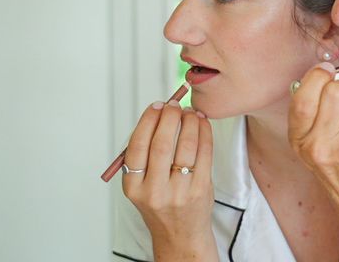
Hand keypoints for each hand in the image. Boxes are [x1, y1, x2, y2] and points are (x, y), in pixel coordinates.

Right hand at [122, 100, 217, 261]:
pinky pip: (204, 153)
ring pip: (186, 146)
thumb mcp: (142, 186)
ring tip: (189, 112)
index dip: (147, 121)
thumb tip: (160, 114)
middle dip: (169, 117)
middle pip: (162, 144)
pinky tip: (202, 123)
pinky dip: (204, 132)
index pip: (137, 146)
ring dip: (189, 122)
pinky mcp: (200, 189)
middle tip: (174, 104)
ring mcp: (179, 191)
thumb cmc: (162, 204)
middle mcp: (154, 190)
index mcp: (134, 187)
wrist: (181, 235)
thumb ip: (146, 154)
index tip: (156, 106)